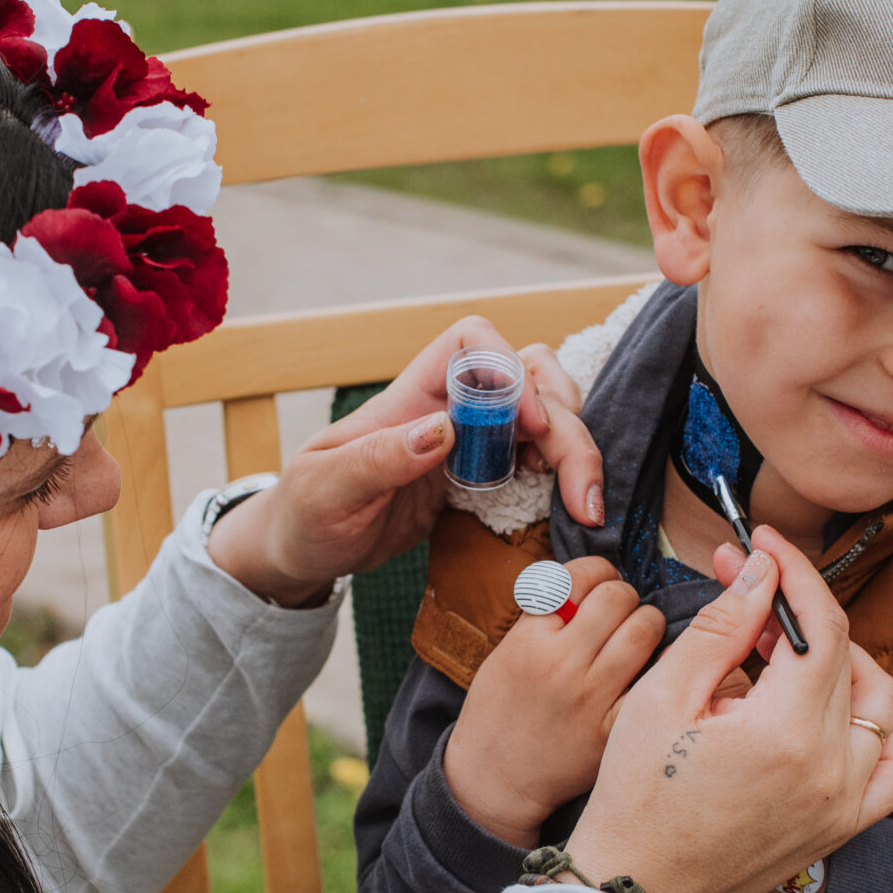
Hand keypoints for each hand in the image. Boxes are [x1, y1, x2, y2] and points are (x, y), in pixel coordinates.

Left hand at [206, 317, 603, 603]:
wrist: (307, 551)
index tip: (526, 425)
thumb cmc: (306, 511)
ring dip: (575, 450)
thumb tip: (441, 430)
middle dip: (564, 420)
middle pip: (529, 378)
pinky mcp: (484, 480)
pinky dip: (563, 477)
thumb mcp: (326, 487)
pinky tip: (569, 511)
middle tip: (580, 487)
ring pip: (545, 416)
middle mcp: (449, 409)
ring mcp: (472, 444)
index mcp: (411, 396)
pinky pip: (539, 461)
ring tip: (586, 504)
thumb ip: (378, 458)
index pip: (471, 341)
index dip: (507, 367)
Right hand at [443, 557, 664, 847]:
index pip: (582, 576)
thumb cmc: (500, 711)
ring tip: (636, 641)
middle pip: (618, 597)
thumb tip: (591, 581)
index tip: (598, 587)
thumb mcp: (507, 652)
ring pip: (644, 629)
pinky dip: (659, 669)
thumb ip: (546, 616)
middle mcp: (561, 662)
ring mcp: (590, 697)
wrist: (494, 778)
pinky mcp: (612, 729)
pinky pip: (654, 681)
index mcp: (529, 637)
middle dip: (624, 599)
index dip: (598, 574)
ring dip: (647, 626)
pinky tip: (650, 673)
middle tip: (620, 616)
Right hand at [563, 528, 892, 892]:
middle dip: (798, 611)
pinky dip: (876, 732)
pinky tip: (831, 716)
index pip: (821, 626)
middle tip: (748, 595)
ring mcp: (845, 802)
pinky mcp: (843, 826)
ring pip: (880, 705)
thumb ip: (722, 628)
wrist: (635, 885)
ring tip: (786, 654)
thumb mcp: (662, 698)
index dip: (794, 573)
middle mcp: (831, 769)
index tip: (765, 544)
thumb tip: (761, 572)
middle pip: (845, 657)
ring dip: (845, 664)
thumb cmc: (634, 797)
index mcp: (785, 734)